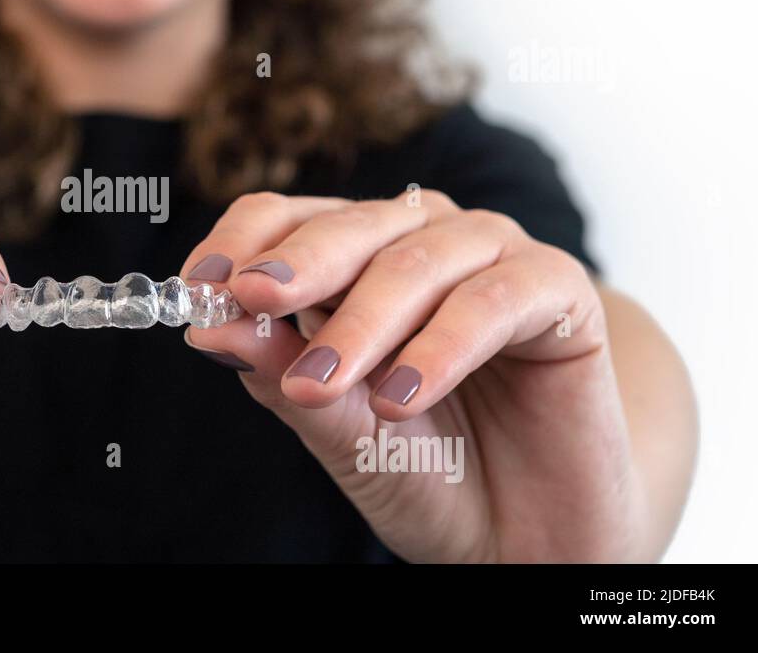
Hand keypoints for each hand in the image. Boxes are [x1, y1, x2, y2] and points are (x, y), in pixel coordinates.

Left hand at [181, 190, 643, 561]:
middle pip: (350, 225)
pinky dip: (442, 346)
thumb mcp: (335, 428)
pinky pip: (495, 300)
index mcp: (356, 262)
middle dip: (297, 265)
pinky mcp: (561, 295)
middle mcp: (422, 243)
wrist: (522, 539)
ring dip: (363, 321)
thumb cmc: (426, 473)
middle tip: (252, 299)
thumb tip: (206, 324)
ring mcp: (493, 260)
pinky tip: (402, 396)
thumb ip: (279, 371)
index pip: (285, 219)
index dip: (239, 243)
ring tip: (323, 385)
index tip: (196, 287)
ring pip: (418, 260)